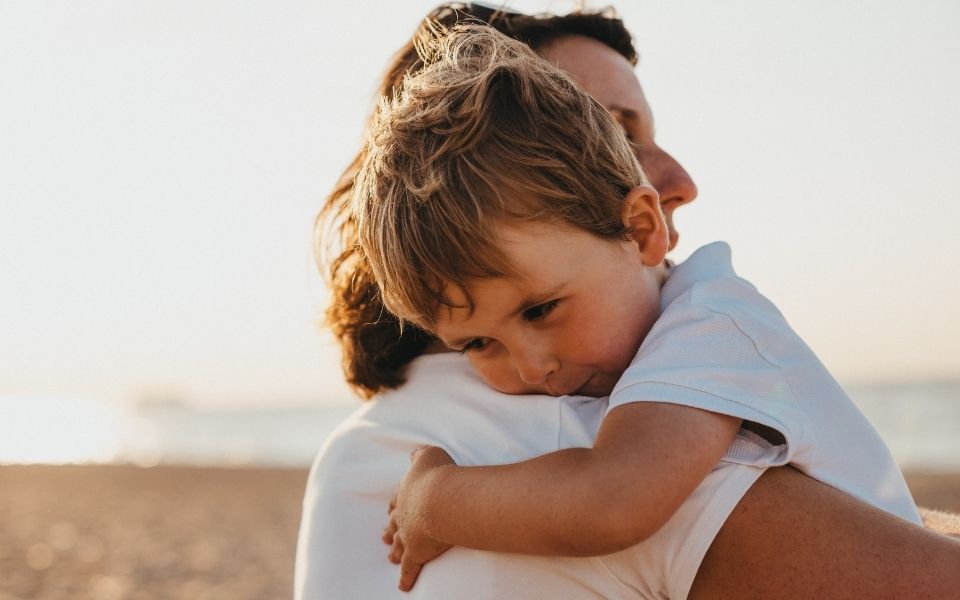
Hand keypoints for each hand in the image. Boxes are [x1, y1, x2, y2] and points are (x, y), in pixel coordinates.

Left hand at [382, 445, 455, 590]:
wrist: (440, 498)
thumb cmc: (438, 475)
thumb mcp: (428, 455)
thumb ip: (420, 454)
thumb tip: (414, 453)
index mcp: (406, 493)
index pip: (397, 500)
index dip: (395, 505)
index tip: (390, 509)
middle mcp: (403, 515)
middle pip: (393, 524)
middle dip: (389, 530)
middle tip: (383, 536)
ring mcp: (408, 535)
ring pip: (398, 546)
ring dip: (394, 550)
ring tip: (390, 556)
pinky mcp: (417, 553)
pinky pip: (409, 568)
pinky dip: (406, 577)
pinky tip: (403, 586)